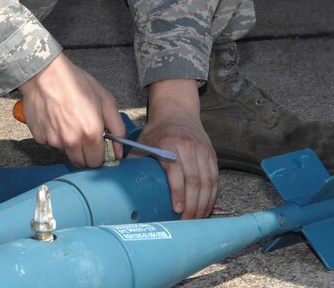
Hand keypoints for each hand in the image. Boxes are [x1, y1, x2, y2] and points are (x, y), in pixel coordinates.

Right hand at [18, 54, 123, 167]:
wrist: (45, 73)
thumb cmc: (76, 83)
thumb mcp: (105, 100)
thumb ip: (117, 128)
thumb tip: (119, 151)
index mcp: (91, 133)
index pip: (97, 162)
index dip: (98, 155)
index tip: (97, 146)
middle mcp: (72, 142)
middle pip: (81, 163)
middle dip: (85, 153)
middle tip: (83, 134)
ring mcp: (54, 141)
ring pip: (65, 153)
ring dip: (69, 144)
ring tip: (68, 122)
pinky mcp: (39, 138)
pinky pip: (51, 144)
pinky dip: (54, 136)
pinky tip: (55, 119)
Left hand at [141, 79, 217, 219]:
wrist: (177, 111)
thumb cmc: (157, 131)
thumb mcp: (142, 143)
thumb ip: (133, 162)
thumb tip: (118, 186)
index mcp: (170, 144)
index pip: (177, 172)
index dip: (179, 192)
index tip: (177, 210)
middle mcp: (189, 147)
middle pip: (196, 181)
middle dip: (193, 205)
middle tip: (186, 223)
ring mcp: (202, 150)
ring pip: (208, 182)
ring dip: (204, 204)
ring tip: (196, 220)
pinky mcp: (212, 154)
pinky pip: (215, 178)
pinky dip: (212, 195)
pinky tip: (206, 207)